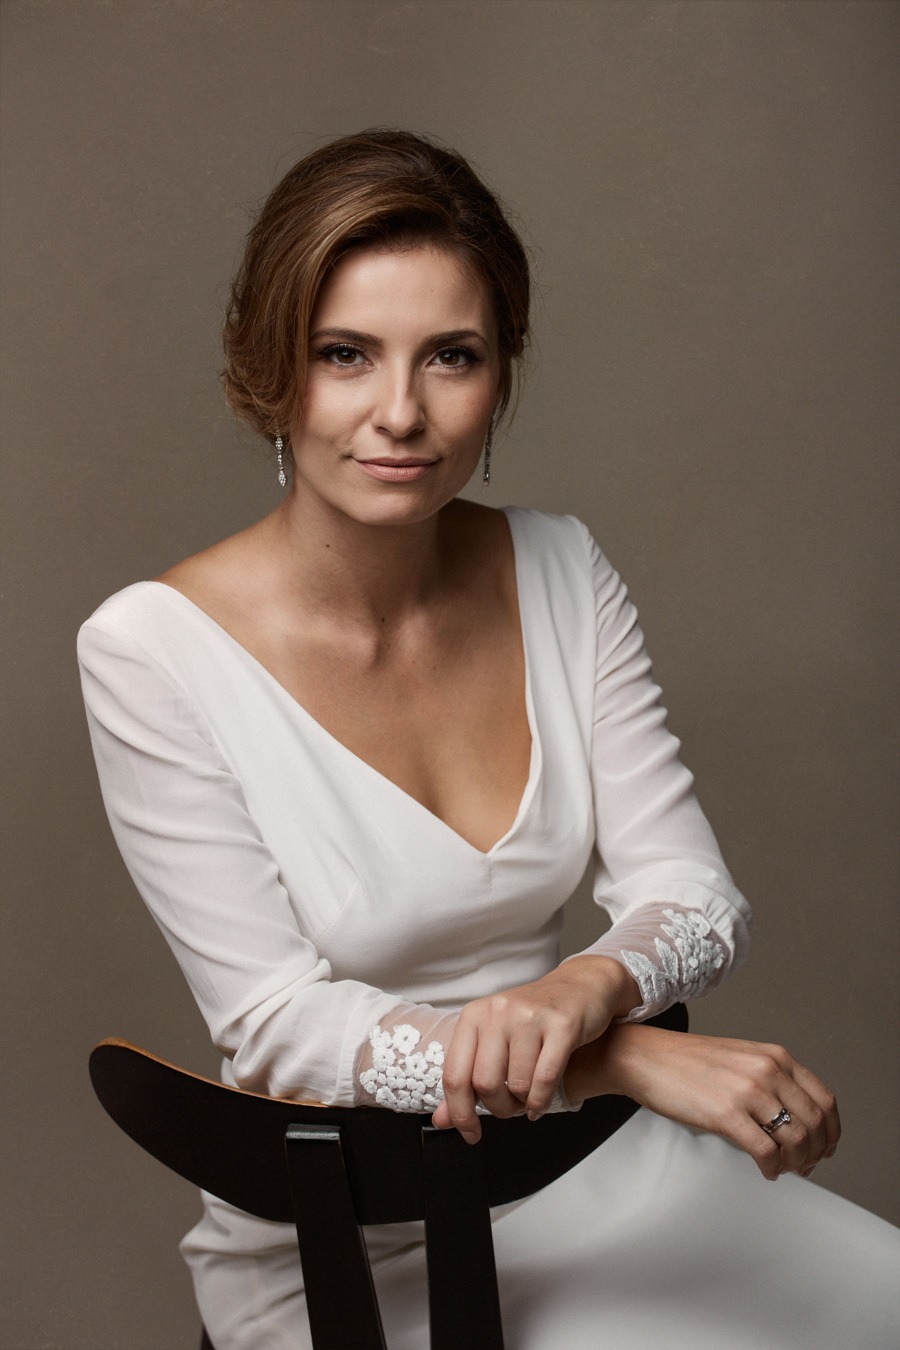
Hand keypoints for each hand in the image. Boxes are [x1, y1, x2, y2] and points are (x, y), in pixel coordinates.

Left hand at [431, 956, 637, 1142]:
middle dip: (499, 1108)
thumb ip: (467, 1079)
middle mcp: (498, 1011)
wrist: (580, 986)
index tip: (471, 1133)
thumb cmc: (532, 1019)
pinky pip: (545, 1080)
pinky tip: (540, 1103)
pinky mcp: (561, 1025)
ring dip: (523, 1103)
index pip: (455, 1074)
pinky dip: (541, 1102)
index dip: (460, 1113)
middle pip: (485, 1083)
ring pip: (517, 1084)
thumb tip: (441, 1120)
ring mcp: (530, 1016)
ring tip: (529, 1096)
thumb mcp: (493, 1041)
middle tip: (511, 1107)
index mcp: (474, 1015)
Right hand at [594, 1026, 839, 1178]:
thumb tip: (796, 1121)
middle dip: (816, 1153)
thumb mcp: (741, 1058)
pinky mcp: (726, 1113)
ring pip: (796, 1140)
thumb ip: (771, 1081)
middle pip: (815, 1124)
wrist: (645, 1057)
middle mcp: (767, 1070)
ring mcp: (748, 1091)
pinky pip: (766, 1152)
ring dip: (796, 1163)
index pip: (824, 1099)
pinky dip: (773, 1168)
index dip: (831, 1131)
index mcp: (775, 1056)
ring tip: (783, 1169)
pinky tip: (765, 1169)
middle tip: (806, 1167)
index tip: (826, 1147)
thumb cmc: (687, 1062)